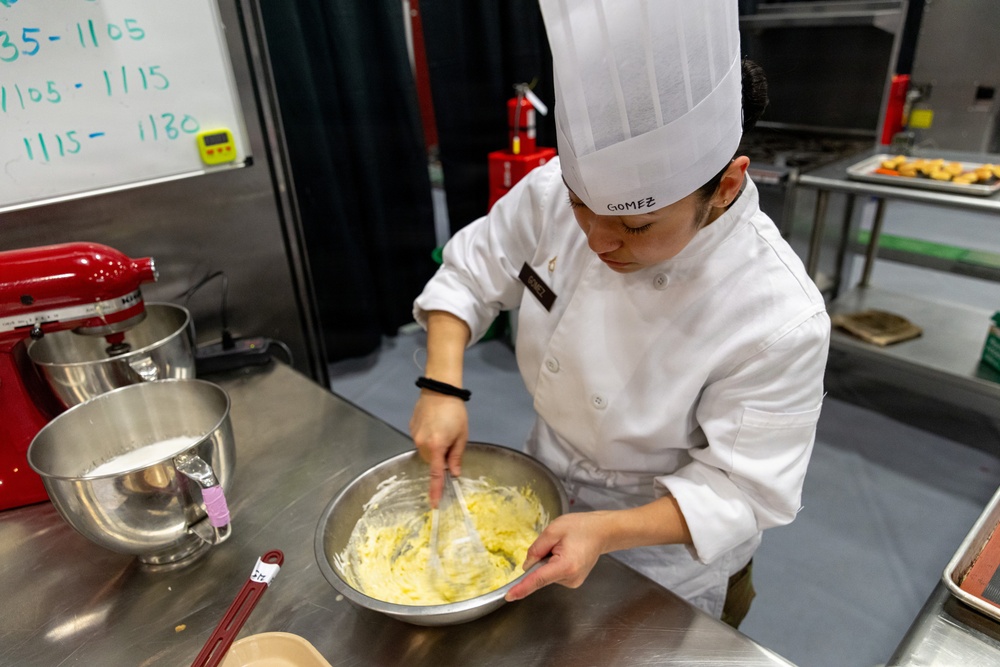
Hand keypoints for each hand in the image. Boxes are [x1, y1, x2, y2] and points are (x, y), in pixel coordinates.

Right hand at [409, 390, 468, 507]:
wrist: (440, 389)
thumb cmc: (455, 412)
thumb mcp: (462, 435)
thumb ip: (456, 456)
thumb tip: (453, 474)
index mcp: (436, 447)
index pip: (435, 475)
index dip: (435, 490)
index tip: (434, 504)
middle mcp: (422, 444)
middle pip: (430, 461)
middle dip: (440, 458)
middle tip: (451, 443)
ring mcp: (414, 436)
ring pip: (425, 451)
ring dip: (434, 448)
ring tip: (443, 430)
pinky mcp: (411, 428)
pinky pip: (420, 440)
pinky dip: (427, 439)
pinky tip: (434, 425)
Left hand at [504, 511, 610, 601]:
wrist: (602, 532)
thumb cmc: (581, 527)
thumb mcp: (554, 530)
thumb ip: (536, 549)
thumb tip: (526, 567)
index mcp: (565, 566)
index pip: (538, 580)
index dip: (522, 588)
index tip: (509, 596)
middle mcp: (570, 578)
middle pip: (541, 575)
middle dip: (541, 560)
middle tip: (555, 544)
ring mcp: (573, 582)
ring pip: (547, 574)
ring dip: (548, 561)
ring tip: (564, 547)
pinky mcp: (573, 582)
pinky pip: (554, 574)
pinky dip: (554, 564)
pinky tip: (566, 553)